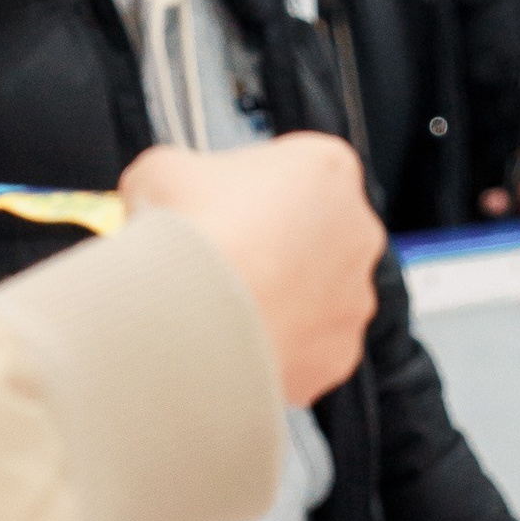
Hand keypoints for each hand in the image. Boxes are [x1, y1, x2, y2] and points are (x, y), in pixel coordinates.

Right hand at [120, 134, 382, 404]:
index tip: (222, 204)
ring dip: (281, 295)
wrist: (193, 317)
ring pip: (316, 294)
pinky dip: (278, 342)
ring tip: (224, 302)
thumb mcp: (162, 171)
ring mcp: (355, 295)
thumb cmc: (191, 235)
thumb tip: (165, 193)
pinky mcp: (342, 352)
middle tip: (223, 255)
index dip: (252, 188)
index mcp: (328, 168)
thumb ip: (181, 176)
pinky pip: (310, 344)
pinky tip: (238, 337)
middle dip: (275, 243)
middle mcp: (358, 230)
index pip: (298, 169)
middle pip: (314, 232)